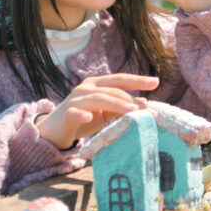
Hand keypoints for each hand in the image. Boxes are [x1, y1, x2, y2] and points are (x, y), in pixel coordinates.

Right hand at [35, 74, 158, 149]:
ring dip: (116, 104)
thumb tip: (145, 104)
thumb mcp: (105, 113)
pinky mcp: (66, 113)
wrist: (54, 130)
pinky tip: (90, 118)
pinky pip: (75, 112)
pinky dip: (82, 114)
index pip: (119, 79)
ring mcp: (75, 99)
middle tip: (148, 109)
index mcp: (97, 84)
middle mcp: (86, 88)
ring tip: (131, 111)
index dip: (137, 80)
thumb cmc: (82, 119)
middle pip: (112, 89)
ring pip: (98, 98)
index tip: (156, 81)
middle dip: (131, 98)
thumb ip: (121, 108)